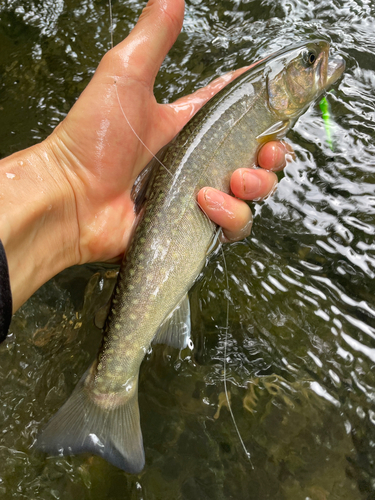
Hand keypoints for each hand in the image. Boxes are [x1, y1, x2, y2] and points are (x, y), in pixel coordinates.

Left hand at [46, 0, 288, 263]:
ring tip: (231, 181)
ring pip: (250, 194)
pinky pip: (231, 226)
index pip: (230, 107)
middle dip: (269, 155)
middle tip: (262, 155)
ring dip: (253, 187)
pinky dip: (229, 216)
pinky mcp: (192, 226)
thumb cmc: (90, 142)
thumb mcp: (125, 79)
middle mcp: (194, 162)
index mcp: (185, 126)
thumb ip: (153, 38)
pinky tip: (206, 204)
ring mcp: (196, 196)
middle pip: (254, 157)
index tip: (280, 92)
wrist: (72, 199)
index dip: (258, 100)